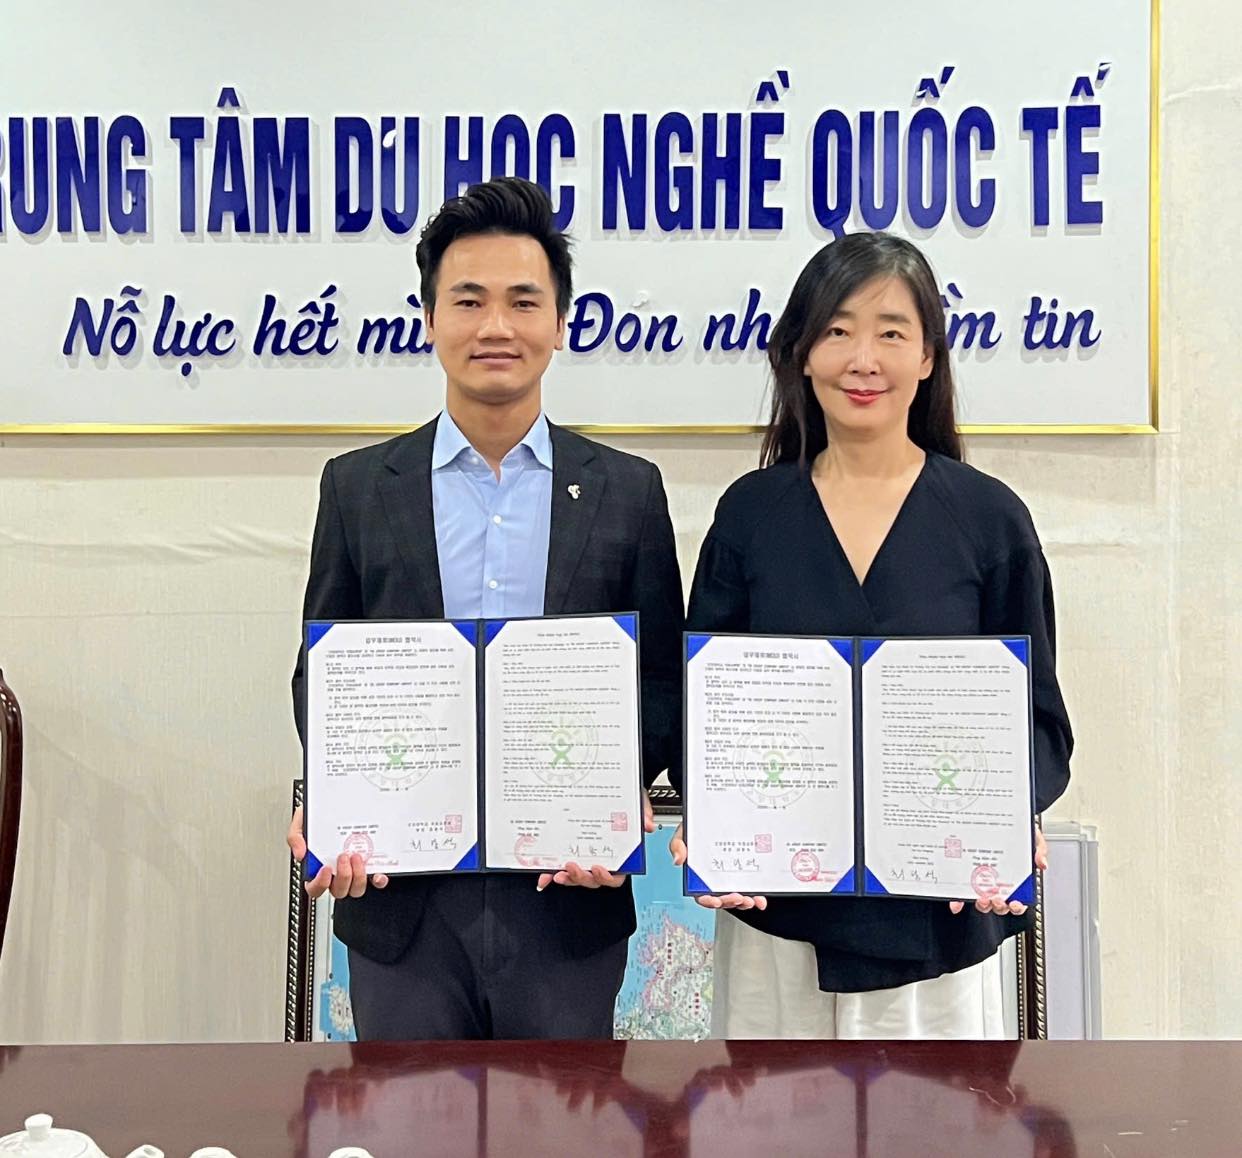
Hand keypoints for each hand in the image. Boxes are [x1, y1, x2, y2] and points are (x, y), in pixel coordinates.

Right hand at [287, 805, 388, 899]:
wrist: (338, 803)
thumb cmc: (320, 817)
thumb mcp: (302, 822)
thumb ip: (295, 837)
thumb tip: (300, 854)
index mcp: (318, 868)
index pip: (315, 888)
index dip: (320, 884)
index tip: (325, 868)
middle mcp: (336, 873)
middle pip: (338, 891)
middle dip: (343, 876)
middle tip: (343, 856)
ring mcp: (354, 871)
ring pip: (356, 889)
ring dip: (358, 876)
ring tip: (357, 856)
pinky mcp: (370, 867)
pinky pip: (375, 881)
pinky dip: (378, 880)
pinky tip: (378, 872)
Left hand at [535, 790, 656, 890]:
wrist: (609, 787)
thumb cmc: (624, 799)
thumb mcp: (636, 800)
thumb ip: (643, 811)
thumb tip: (647, 824)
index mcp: (620, 854)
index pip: (617, 875)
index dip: (607, 877)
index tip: (598, 868)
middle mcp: (602, 858)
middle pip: (593, 879)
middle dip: (581, 877)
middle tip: (572, 866)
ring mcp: (584, 856)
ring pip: (576, 876)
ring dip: (567, 877)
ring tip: (557, 871)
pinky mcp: (569, 851)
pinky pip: (560, 867)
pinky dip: (550, 872)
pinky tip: (544, 873)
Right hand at [667, 823, 766, 911]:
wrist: (714, 815)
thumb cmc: (699, 826)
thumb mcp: (684, 832)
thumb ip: (677, 844)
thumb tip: (678, 859)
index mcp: (698, 876)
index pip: (701, 894)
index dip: (708, 900)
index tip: (715, 899)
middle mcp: (714, 880)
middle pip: (721, 898)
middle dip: (730, 901)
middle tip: (738, 897)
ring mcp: (730, 877)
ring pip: (736, 896)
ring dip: (744, 902)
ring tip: (751, 899)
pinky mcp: (744, 873)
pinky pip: (750, 887)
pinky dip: (756, 895)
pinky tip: (760, 896)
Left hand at [949, 825, 1047, 915]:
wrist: (998, 813)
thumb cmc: (1015, 829)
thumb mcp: (1031, 836)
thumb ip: (1039, 849)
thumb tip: (1042, 863)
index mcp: (1015, 878)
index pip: (1018, 899)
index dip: (1017, 906)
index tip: (1015, 903)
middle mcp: (998, 882)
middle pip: (1000, 904)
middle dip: (999, 906)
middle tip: (997, 899)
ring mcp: (982, 879)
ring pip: (983, 901)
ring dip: (983, 904)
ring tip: (982, 897)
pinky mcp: (966, 875)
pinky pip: (963, 891)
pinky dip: (960, 900)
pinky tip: (958, 902)